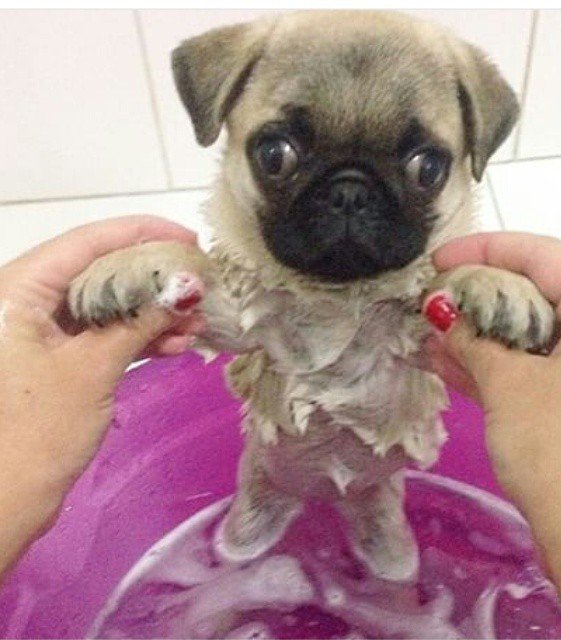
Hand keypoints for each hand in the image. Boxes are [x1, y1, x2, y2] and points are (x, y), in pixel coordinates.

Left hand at [0, 216, 203, 577]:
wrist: (5, 500)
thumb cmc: (36, 431)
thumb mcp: (95, 367)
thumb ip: (141, 320)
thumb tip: (190, 286)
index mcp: (17, 290)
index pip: (85, 243)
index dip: (141, 234)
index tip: (187, 239)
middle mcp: (26, 301)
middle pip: (100, 272)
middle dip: (153, 281)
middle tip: (199, 285)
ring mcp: (43, 331)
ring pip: (106, 305)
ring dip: (152, 314)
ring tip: (196, 325)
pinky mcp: (58, 356)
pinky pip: (103, 333)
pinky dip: (138, 337)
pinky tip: (175, 346)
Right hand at [426, 232, 560, 636]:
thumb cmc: (560, 448)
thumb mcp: (508, 383)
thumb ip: (472, 339)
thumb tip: (440, 312)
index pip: (542, 254)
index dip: (484, 249)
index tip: (437, 261)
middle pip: (538, 291)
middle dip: (479, 295)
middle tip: (432, 299)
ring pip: (533, 332)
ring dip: (482, 333)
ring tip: (431, 333)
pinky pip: (537, 365)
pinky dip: (497, 363)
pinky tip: (450, 363)